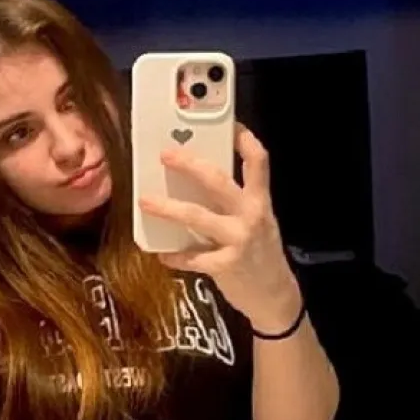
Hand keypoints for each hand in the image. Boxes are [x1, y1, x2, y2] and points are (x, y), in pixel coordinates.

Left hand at [139, 123, 301, 333]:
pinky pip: (192, 257)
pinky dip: (174, 256)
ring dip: (168, 207)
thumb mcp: (257, 221)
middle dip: (189, 165)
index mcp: (259, 201)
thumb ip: (235, 202)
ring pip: (197, 216)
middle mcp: (250, 216)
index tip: (226, 123)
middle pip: (218, 181)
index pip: (258, 161)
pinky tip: (162, 255)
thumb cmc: (260, 253)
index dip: (243, 139)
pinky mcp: (225, 266)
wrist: (274, 296)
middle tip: (165, 154)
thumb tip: (197, 180)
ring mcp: (238, 240)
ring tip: (145, 200)